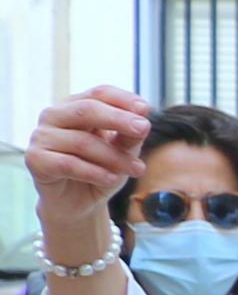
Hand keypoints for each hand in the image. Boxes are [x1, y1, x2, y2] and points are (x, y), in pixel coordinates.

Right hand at [24, 88, 151, 248]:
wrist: (78, 202)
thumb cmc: (101, 169)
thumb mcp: (122, 151)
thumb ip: (130, 136)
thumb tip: (143, 123)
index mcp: (75, 106)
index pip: (99, 93)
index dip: (123, 99)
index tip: (145, 109)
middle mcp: (54, 116)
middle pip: (86, 109)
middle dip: (118, 119)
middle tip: (143, 129)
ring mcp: (41, 136)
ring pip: (82, 141)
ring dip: (114, 157)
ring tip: (137, 169)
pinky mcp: (35, 159)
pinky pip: (67, 163)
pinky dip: (94, 172)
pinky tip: (111, 179)